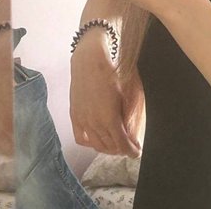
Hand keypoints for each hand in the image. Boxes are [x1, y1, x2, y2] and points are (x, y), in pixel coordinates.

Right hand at [70, 28, 141, 156]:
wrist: (89, 60)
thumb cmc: (110, 73)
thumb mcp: (125, 94)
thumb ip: (126, 116)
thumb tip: (130, 132)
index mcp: (109, 118)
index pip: (122, 144)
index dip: (131, 150)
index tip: (136, 152)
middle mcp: (95, 123)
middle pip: (110, 147)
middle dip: (120, 149)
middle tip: (127, 146)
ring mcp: (83, 120)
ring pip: (96, 145)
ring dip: (107, 148)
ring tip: (114, 144)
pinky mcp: (74, 115)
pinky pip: (80, 138)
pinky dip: (90, 143)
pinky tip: (96, 139)